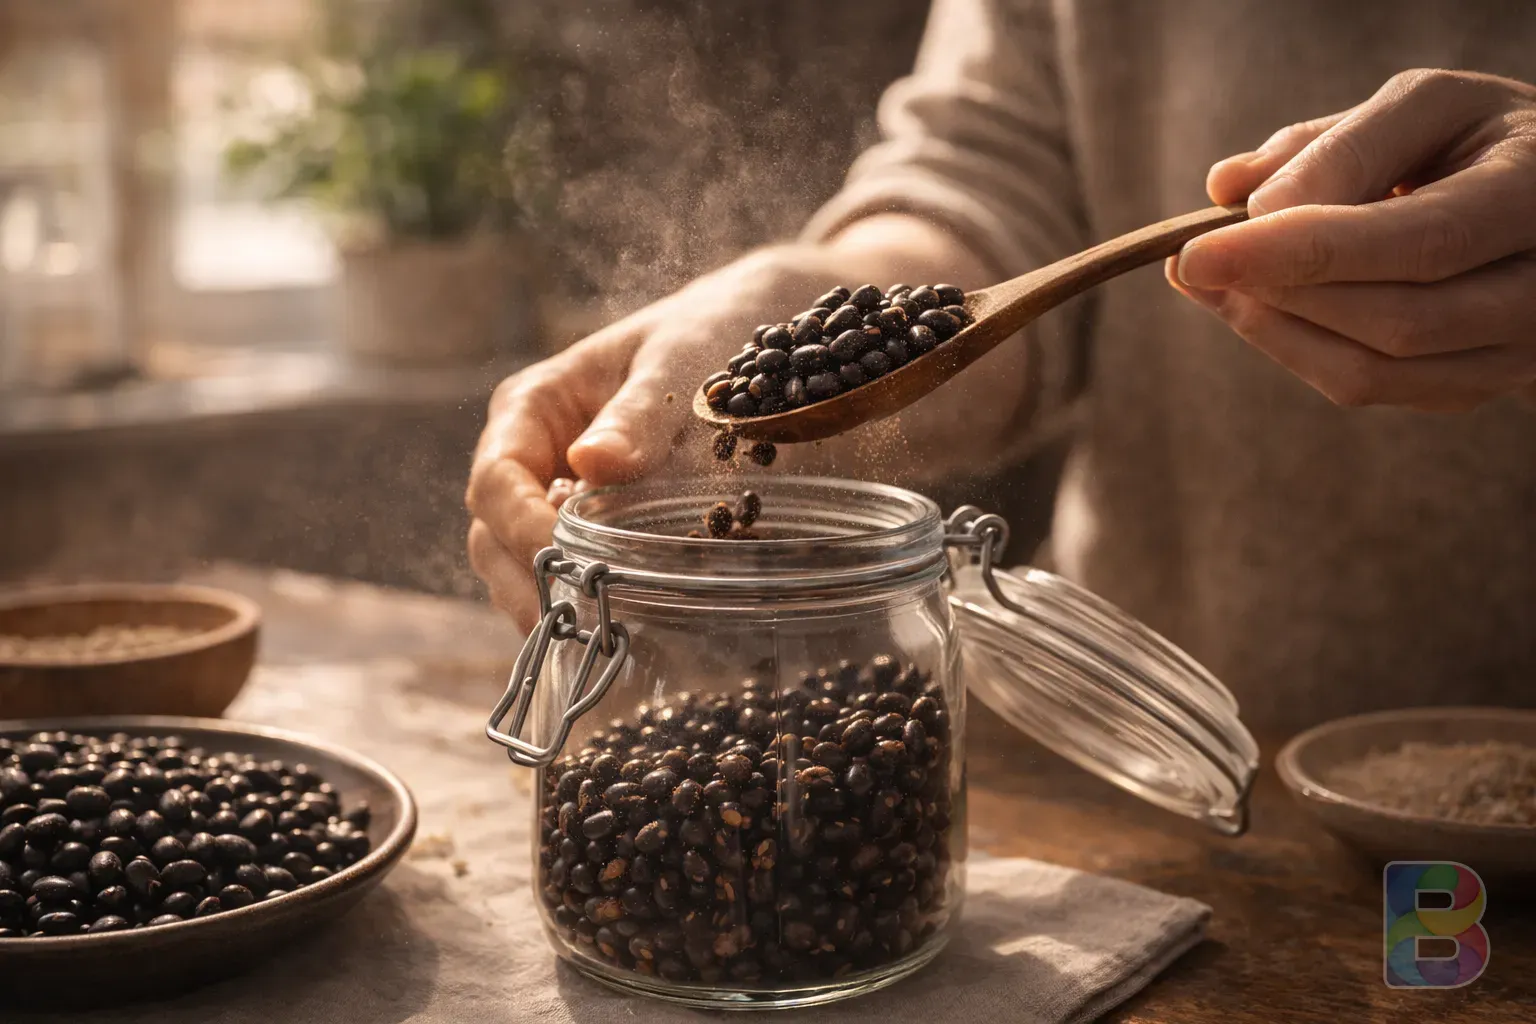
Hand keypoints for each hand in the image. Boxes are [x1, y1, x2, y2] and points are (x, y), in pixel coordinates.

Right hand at [466, 245, 835, 629]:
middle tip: (578, 626)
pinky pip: (569, 574)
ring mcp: (556, 496)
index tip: (564, 562)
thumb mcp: (674, 365)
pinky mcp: (592, 527)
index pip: (496, 480)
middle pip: (494, 536)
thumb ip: (636, 415)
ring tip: (596, 642)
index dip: (520, 528)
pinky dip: (582, 605)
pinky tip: (618, 631)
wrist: (743, 332)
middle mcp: (531, 456)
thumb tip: (592, 463)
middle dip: (528, 584)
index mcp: (531, 407)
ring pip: (523, 566)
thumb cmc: (703, 335)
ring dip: (551, 606)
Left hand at [1167, 69, 1535, 410]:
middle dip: (1278, 292)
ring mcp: (1513, 353)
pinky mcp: (1470, 386)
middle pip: (1394, 321)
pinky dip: (1291, 348)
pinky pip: (1366, 387)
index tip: (1198, 252)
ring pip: (1372, 371)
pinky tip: (1250, 304)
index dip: (1300, 251)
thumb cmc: (1470, 141)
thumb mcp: (1423, 108)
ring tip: (1211, 281)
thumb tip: (1229, 190)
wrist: (1535, 198)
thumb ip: (1335, 142)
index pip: (1418, 243)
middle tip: (1194, 259)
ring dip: (1271, 328)